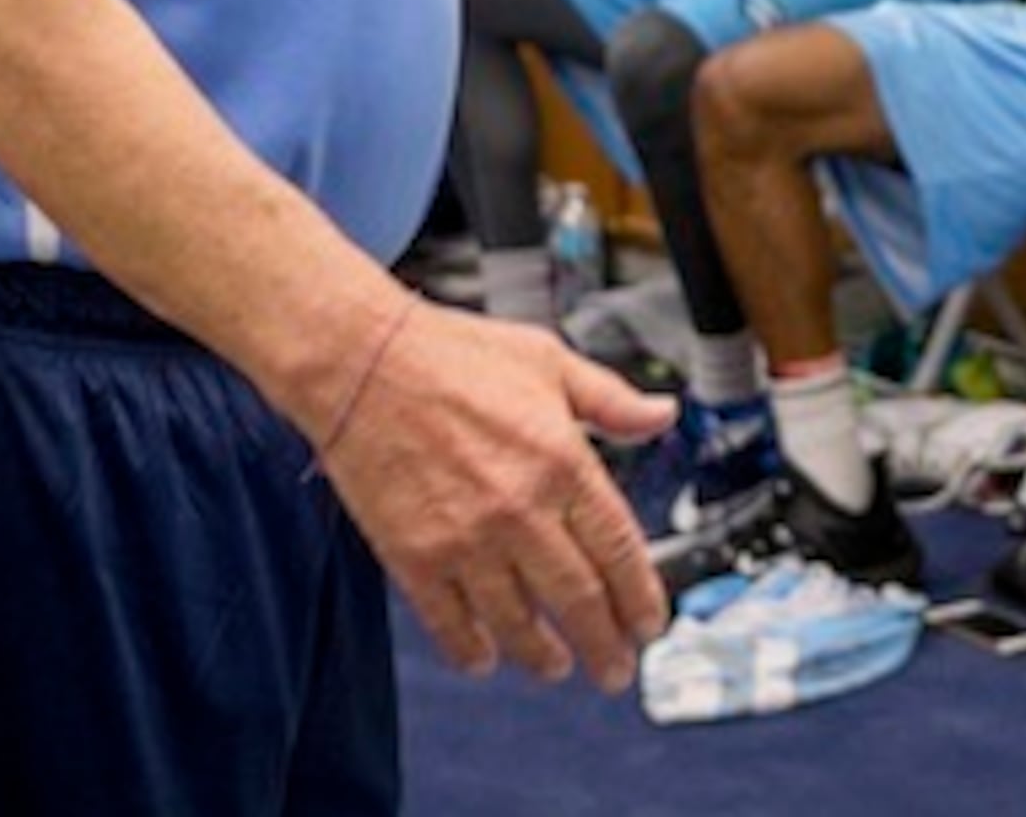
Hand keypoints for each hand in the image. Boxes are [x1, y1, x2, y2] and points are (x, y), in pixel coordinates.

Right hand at [312, 299, 677, 689]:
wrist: (361, 363)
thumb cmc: (453, 355)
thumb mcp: (550, 361)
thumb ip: (611, 399)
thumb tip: (664, 414)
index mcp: (563, 462)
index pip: (620, 550)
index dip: (640, 598)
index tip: (649, 624)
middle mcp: (521, 509)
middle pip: (578, 600)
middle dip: (604, 645)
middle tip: (615, 670)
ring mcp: (465, 539)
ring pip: (517, 622)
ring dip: (542, 655)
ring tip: (557, 668)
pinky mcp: (413, 555)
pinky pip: (449, 622)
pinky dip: (470, 649)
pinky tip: (485, 659)